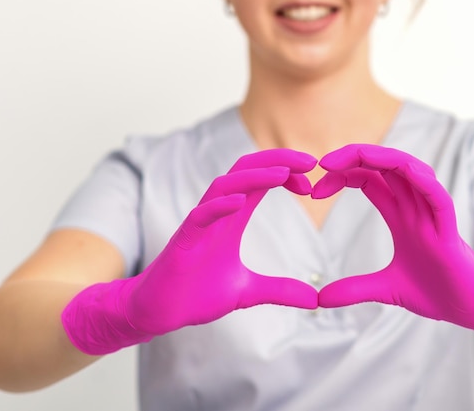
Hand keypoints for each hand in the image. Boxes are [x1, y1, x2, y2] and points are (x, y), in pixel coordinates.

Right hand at [62, 149, 318, 354]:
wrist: (160, 312)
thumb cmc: (196, 294)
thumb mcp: (247, 292)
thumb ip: (279, 290)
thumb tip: (314, 300)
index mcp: (232, 219)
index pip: (259, 181)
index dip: (286, 173)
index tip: (311, 182)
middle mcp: (216, 215)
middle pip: (245, 171)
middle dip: (277, 160)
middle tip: (310, 162)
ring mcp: (198, 226)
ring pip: (223, 186)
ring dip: (253, 176)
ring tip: (283, 174)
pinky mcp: (182, 243)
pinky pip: (199, 216)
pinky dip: (219, 206)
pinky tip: (241, 201)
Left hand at [313, 144, 473, 354]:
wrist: (471, 310)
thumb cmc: (437, 292)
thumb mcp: (385, 290)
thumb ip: (354, 289)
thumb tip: (319, 299)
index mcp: (401, 217)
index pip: (370, 180)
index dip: (342, 177)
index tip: (315, 190)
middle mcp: (416, 210)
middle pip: (386, 167)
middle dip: (355, 157)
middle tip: (323, 163)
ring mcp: (433, 218)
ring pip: (412, 173)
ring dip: (384, 159)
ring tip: (354, 157)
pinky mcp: (450, 232)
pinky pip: (440, 199)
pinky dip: (424, 183)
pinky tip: (406, 172)